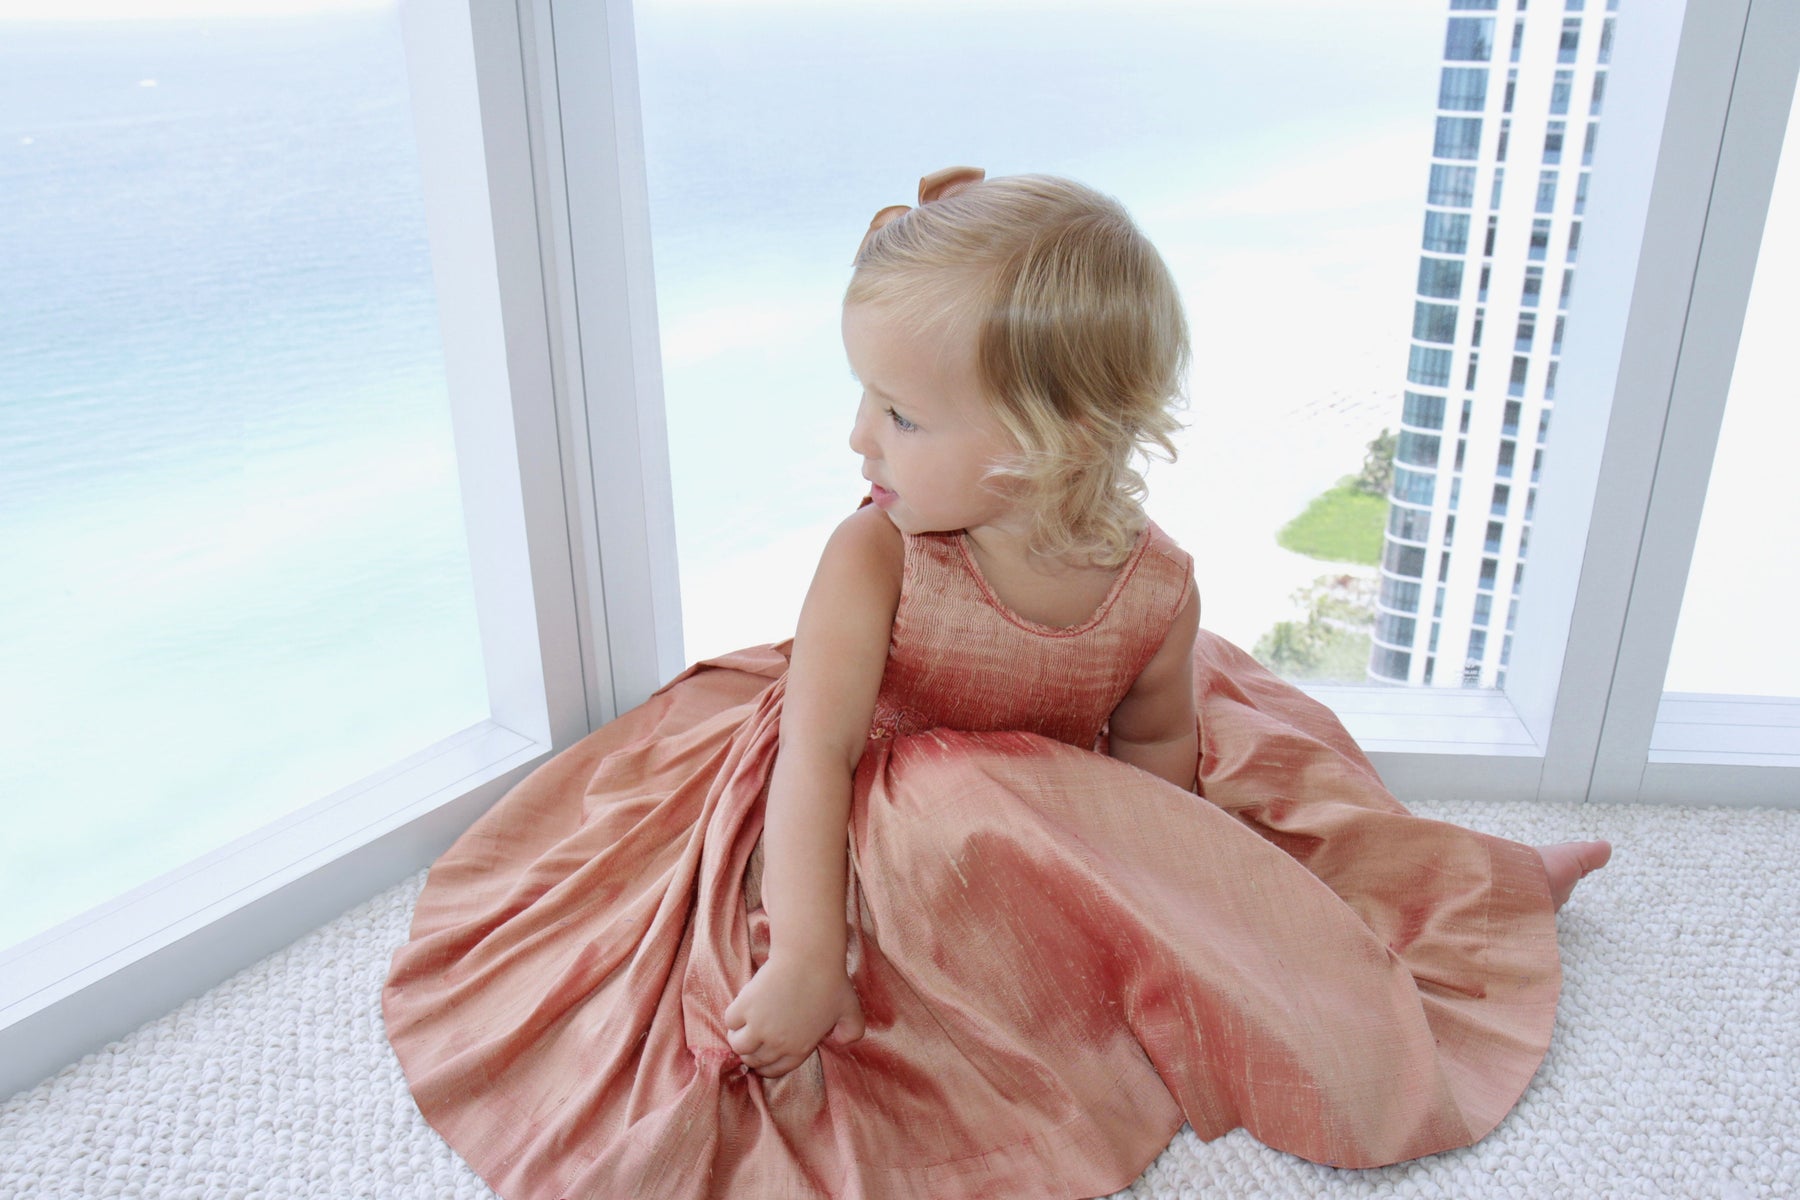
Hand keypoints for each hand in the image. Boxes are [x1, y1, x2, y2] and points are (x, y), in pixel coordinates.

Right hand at [723, 953, 864, 1077]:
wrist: (809, 957)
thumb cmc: (831, 980)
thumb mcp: (851, 1011)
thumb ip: (851, 1031)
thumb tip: (841, 1042)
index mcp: (799, 1049)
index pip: (775, 1070)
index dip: (766, 1066)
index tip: (762, 1055)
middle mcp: (777, 1043)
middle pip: (753, 1060)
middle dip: (751, 1052)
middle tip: (751, 1038)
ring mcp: (759, 1027)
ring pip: (738, 1045)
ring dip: (738, 1038)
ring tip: (742, 1027)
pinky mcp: (745, 1008)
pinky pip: (730, 1021)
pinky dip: (733, 1017)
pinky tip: (741, 1008)